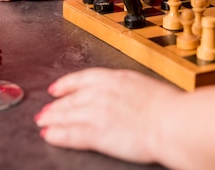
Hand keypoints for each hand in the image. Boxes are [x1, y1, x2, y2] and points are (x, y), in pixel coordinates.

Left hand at [35, 68, 180, 163]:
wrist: (172, 121)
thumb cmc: (168, 106)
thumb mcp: (144, 85)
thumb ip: (127, 88)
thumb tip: (125, 93)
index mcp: (115, 78)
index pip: (82, 78)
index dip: (66, 84)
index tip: (56, 88)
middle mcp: (102, 93)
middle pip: (71, 98)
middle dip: (55, 105)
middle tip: (44, 110)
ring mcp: (97, 113)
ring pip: (67, 114)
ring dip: (52, 119)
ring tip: (42, 122)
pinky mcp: (97, 133)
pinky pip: (71, 134)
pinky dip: (58, 134)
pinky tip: (50, 135)